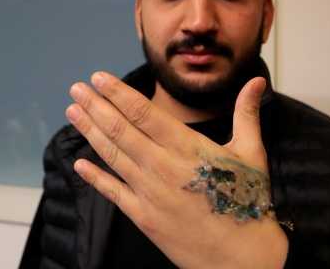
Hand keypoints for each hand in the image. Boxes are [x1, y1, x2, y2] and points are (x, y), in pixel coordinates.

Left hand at [66, 72, 287, 268]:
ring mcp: (150, 193)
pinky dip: (95, 178)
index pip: (144, 112)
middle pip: (121, 129)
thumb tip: (257, 82)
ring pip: (112, 156)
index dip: (118, 93)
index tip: (99, 77)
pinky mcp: (144, 217)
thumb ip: (247, 113)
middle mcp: (163, 167)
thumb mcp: (251, 152)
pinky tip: (79, 164)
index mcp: (187, 147)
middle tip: (76, 88)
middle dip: (95, 106)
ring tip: (72, 111)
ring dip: (89, 132)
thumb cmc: (247, 201)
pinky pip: (113, 193)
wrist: (243, 257)